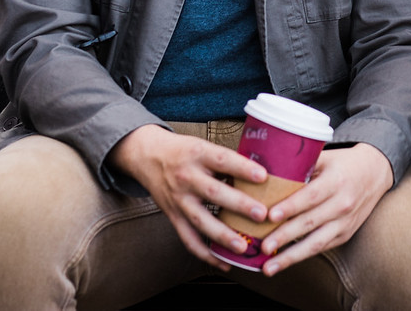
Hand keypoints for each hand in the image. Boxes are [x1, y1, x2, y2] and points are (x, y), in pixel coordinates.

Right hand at [109, 123, 268, 268]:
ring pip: (201, 221)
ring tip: (244, 247)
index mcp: (198, 154)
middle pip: (213, 192)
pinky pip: (189, 239)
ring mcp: (179, 199)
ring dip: (223, 236)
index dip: (243, 168)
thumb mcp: (204, 146)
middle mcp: (187, 177)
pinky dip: (206, 254)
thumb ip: (228, 160)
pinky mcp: (173, 216)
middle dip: (239, 205)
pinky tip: (224, 263)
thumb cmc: (184, 151)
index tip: (263, 176)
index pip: (223, 160)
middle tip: (262, 214)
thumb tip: (263, 174)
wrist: (147, 156)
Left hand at [258, 143, 393, 275]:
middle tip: (263, 246)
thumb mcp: (326, 157)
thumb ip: (301, 164)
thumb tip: (268, 172)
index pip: (311, 196)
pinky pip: (321, 248)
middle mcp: (343, 203)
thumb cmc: (344, 164)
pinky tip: (283, 261)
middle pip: (310, 222)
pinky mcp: (345, 235)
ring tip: (269, 267)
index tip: (270, 216)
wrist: (376, 173)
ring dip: (291, 256)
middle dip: (285, 236)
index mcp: (336, 181)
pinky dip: (301, 255)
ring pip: (316, 243)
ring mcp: (345, 222)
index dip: (291, 207)